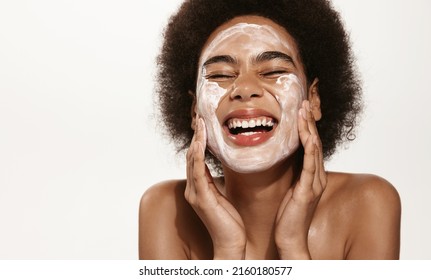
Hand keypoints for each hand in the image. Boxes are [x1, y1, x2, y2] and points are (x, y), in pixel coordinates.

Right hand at [184, 117, 246, 258]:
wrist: (231, 244)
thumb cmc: (230, 222)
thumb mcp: (223, 197)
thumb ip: (216, 183)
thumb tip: (221, 168)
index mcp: (199, 188)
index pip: (195, 159)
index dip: (198, 140)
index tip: (204, 124)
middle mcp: (193, 189)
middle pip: (191, 156)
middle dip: (196, 136)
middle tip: (201, 116)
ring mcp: (195, 194)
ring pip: (192, 161)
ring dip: (196, 141)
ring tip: (201, 123)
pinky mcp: (201, 199)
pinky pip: (198, 172)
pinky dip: (197, 155)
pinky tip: (200, 142)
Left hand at [275, 100, 326, 258]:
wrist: (289, 238)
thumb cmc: (286, 216)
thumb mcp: (289, 189)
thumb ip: (290, 174)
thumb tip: (281, 158)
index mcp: (311, 176)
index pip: (310, 145)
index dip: (306, 126)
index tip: (300, 109)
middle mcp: (316, 177)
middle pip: (315, 142)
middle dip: (309, 121)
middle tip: (303, 102)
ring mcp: (314, 183)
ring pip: (314, 149)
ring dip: (309, 128)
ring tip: (303, 110)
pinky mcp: (308, 191)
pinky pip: (310, 165)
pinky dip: (309, 148)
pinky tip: (308, 135)